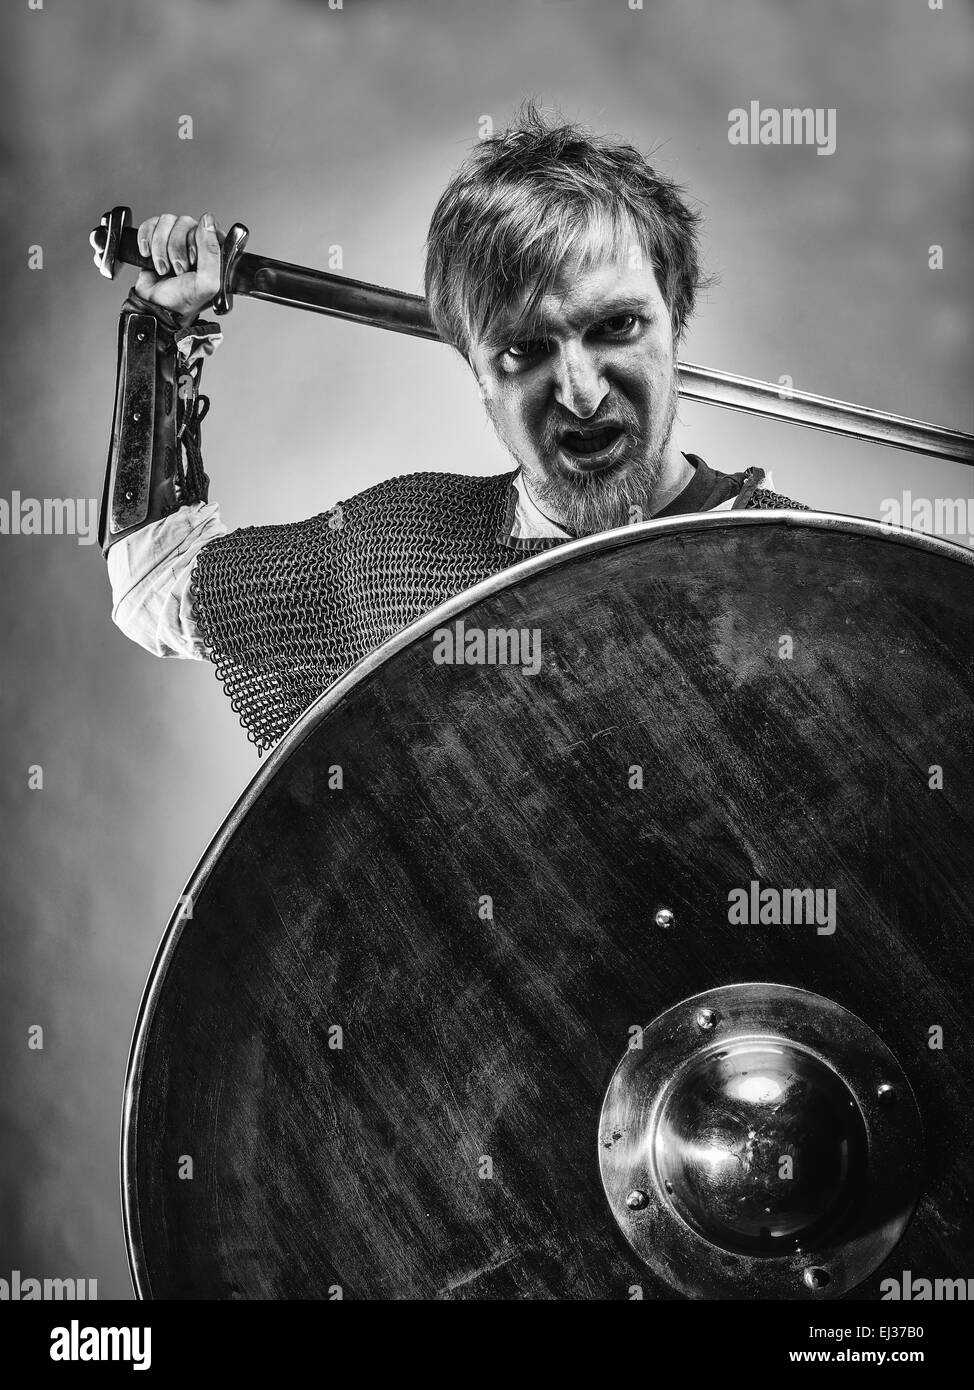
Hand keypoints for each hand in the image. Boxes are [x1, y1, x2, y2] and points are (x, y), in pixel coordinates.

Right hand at [132, 212, 223, 326]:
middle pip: (185, 222)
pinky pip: (150, 224)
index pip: (208, 227)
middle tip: (177, 270)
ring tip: (163, 268)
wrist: (155, 308)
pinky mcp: (156, 239)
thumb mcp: (207, 282)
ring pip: (166, 221)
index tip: (193, 261)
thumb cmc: (183, 301)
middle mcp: (195, 243)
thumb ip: (212, 252)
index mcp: (212, 252)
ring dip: (160, 247)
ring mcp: (175, 240)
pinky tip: (148, 256)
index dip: (196, 242)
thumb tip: (208, 220)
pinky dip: (146, 239)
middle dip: (176, 249)